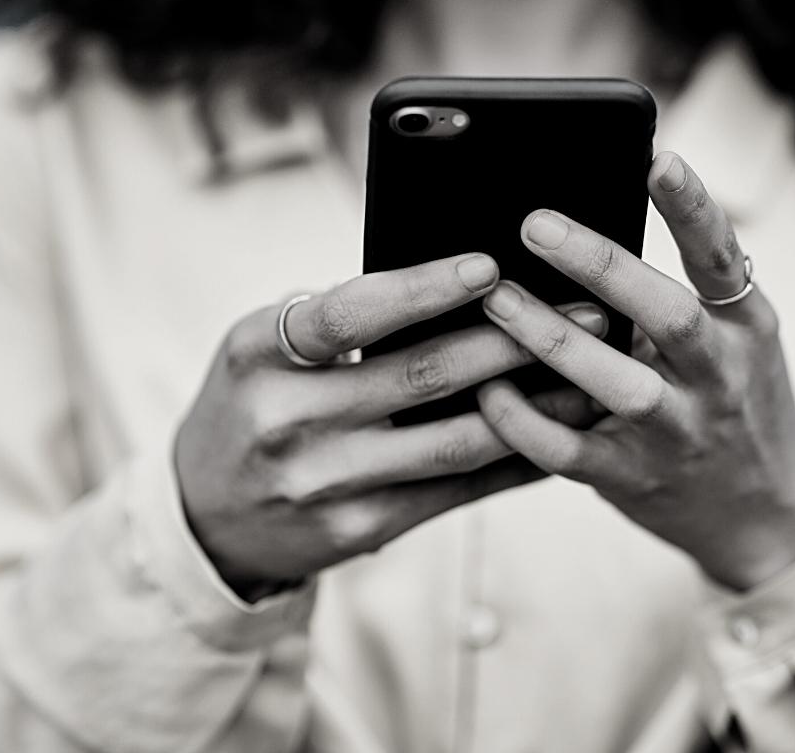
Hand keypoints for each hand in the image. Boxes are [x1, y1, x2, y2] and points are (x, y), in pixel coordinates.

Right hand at [175, 254, 606, 599]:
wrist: (205, 514)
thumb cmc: (251, 400)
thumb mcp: (263, 346)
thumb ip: (335, 316)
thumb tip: (450, 285)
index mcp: (261, 355)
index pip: (347, 313)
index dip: (422, 288)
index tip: (489, 265)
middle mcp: (289, 421)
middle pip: (420, 375)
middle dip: (512, 340)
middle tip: (583, 310)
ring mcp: (326, 484)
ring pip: (453, 440)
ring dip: (533, 405)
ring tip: (589, 372)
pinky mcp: (361, 529)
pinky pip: (454, 489)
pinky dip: (512, 459)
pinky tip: (557, 432)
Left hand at [476, 153, 794, 591]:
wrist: (766, 511)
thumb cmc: (731, 397)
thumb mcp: (733, 338)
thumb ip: (681, 290)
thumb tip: (590, 220)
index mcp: (744, 326)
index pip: (722, 258)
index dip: (692, 208)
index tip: (656, 157)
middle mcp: (719, 376)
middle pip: (666, 315)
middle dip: (601, 267)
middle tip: (535, 223)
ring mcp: (679, 432)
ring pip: (618, 385)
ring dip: (553, 340)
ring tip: (496, 298)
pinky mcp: (635, 479)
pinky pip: (571, 453)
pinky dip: (525, 423)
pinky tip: (487, 389)